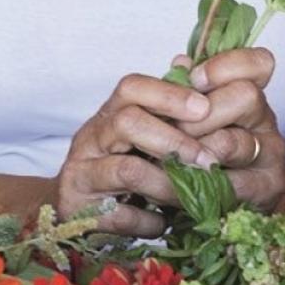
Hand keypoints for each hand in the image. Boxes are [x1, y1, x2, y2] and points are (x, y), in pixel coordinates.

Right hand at [57, 74, 217, 236]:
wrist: (77, 206)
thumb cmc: (122, 159)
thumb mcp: (143, 128)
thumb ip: (166, 103)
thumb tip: (187, 62)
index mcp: (111, 111)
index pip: (133, 87)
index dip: (170, 94)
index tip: (204, 108)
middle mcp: (91, 136)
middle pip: (128, 122)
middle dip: (174, 141)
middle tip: (208, 160)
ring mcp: (80, 172)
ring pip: (125, 169)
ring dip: (167, 183)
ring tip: (193, 195)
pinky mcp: (76, 210)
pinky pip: (119, 214)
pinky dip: (147, 219)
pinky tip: (162, 222)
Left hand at [173, 48, 284, 212]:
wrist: (220, 210)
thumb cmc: (201, 157)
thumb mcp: (194, 121)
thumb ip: (188, 93)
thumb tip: (180, 63)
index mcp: (251, 95)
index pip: (260, 63)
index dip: (226, 66)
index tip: (195, 80)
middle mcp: (267, 119)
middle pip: (246, 95)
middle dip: (201, 114)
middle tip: (174, 131)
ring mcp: (271, 153)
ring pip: (233, 142)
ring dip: (192, 152)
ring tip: (167, 162)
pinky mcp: (268, 187)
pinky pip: (230, 184)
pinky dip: (197, 186)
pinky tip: (175, 188)